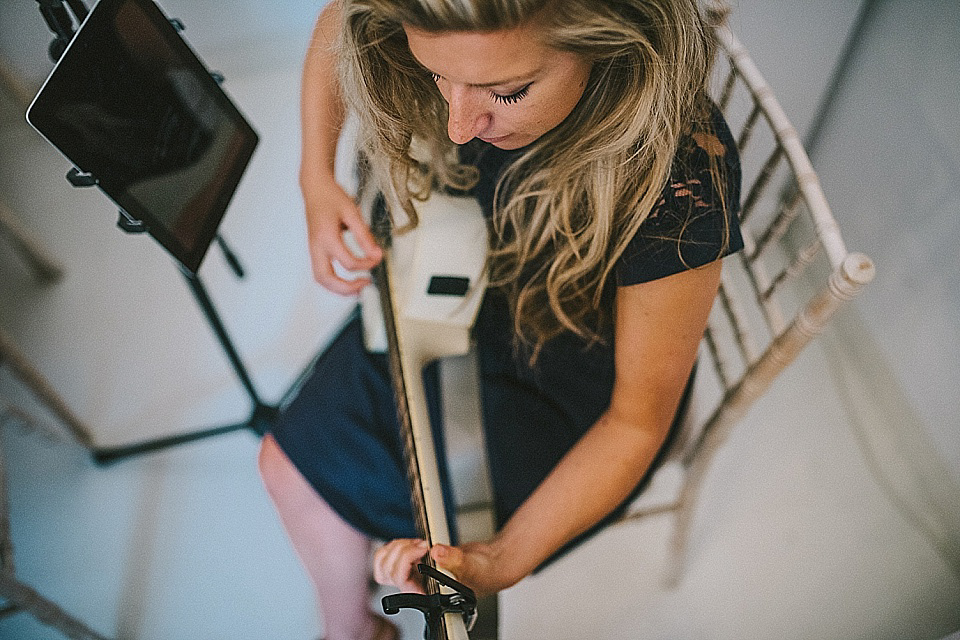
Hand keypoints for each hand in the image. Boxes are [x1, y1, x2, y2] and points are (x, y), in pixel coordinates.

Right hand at [303, 177, 382, 294]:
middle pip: (326, 279)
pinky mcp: (315, 250)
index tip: (378, 257)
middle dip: (346, 288)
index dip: (367, 264)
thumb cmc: (332, 197)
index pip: (348, 262)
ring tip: (358, 286)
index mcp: (326, 236)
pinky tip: (348, 279)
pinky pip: (321, 272)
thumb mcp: (352, 213)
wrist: (315, 187)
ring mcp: (313, 249)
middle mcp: (317, 246)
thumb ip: (364, 236)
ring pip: (321, 279)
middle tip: (365, 284)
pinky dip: (334, 281)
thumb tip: (377, 255)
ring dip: (339, 288)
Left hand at [373, 538, 517, 598]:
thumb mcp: (471, 565)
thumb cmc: (482, 574)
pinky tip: (413, 543)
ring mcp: (414, 574)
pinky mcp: (414, 562)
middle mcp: (418, 585)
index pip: (402, 580)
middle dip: (401, 551)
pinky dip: (397, 544)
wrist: (488, 566)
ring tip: (416, 544)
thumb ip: (454, 559)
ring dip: (397, 548)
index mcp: (428, 594)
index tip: (423, 548)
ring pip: (385, 564)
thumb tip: (437, 552)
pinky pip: (392, 555)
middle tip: (421, 545)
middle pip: (388, 571)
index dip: (406, 560)